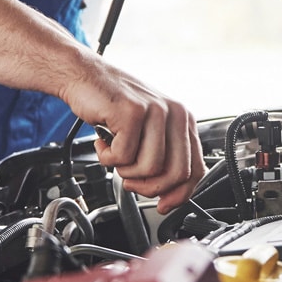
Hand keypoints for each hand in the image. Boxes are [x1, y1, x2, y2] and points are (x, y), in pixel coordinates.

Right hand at [61, 59, 204, 213]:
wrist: (85, 77)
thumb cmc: (113, 105)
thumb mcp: (148, 128)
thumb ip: (164, 154)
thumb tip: (170, 194)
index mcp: (183, 119)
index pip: (195, 168)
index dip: (180, 194)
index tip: (163, 205)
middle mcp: (174, 113)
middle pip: (175, 173)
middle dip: (149, 188)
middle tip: (130, 181)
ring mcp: (155, 111)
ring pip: (149, 168)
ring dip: (125, 170)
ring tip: (114, 154)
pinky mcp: (132, 112)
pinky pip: (123, 157)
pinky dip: (107, 157)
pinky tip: (103, 142)